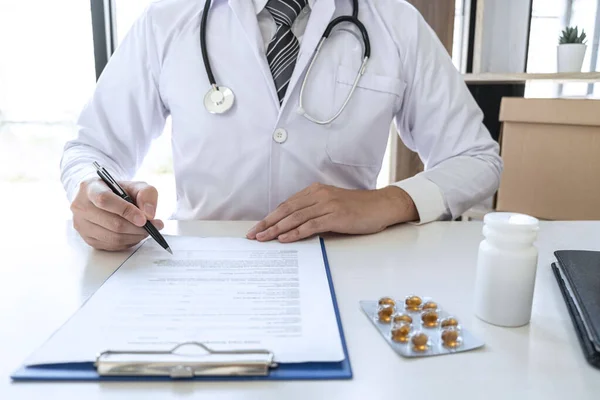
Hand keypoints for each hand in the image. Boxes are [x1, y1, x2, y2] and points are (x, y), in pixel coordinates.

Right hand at [70, 178, 163, 250]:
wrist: (101, 197)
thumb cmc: (118, 191)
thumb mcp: (135, 185)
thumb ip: (146, 194)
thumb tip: (149, 214)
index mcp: (90, 188)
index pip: (105, 200)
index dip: (126, 211)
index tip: (144, 219)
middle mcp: (80, 207)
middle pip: (113, 223)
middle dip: (138, 228)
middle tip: (155, 226)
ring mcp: (81, 225)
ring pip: (113, 237)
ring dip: (135, 236)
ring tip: (147, 230)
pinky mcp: (87, 239)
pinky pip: (111, 245)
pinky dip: (128, 242)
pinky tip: (135, 235)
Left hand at [247, 183, 418, 242]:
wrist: (382, 205)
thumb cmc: (358, 209)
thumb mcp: (332, 206)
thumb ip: (314, 212)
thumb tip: (294, 227)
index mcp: (315, 191)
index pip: (287, 205)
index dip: (270, 217)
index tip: (257, 228)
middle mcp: (319, 195)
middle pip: (286, 210)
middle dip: (267, 223)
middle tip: (253, 235)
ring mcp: (327, 204)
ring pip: (295, 217)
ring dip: (276, 229)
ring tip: (263, 239)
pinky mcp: (336, 215)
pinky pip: (310, 225)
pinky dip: (295, 233)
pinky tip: (284, 239)